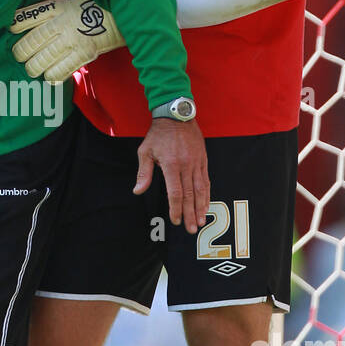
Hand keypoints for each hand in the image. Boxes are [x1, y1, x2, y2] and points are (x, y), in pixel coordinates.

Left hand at [9, 0, 124, 82]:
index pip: (24, 18)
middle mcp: (62, 23)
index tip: (12, 31)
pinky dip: (51, 76)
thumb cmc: (96, 3)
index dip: (14, 27)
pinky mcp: (85, 54)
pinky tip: (50, 75)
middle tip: (20, 56)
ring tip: (32, 68)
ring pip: (41, 60)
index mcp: (56, 6)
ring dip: (33, 68)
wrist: (125, 12)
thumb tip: (36, 0)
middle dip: (20, 52)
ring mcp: (73, 40)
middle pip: (29, 42)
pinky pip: (59, 71)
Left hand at [134, 118, 209, 233]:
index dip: (176, 208)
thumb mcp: (145, 151)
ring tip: (201, 221)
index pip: (175, 193)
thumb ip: (143, 173)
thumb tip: (137, 191)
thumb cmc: (158, 134)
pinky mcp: (203, 160)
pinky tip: (206, 205)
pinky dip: (207, 194)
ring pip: (200, 189)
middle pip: (189, 195)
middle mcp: (186, 165)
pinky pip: (206, 180)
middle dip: (190, 214)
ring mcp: (197, 162)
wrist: (177, 115)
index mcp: (171, 164)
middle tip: (191, 229)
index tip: (176, 220)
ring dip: (201, 207)